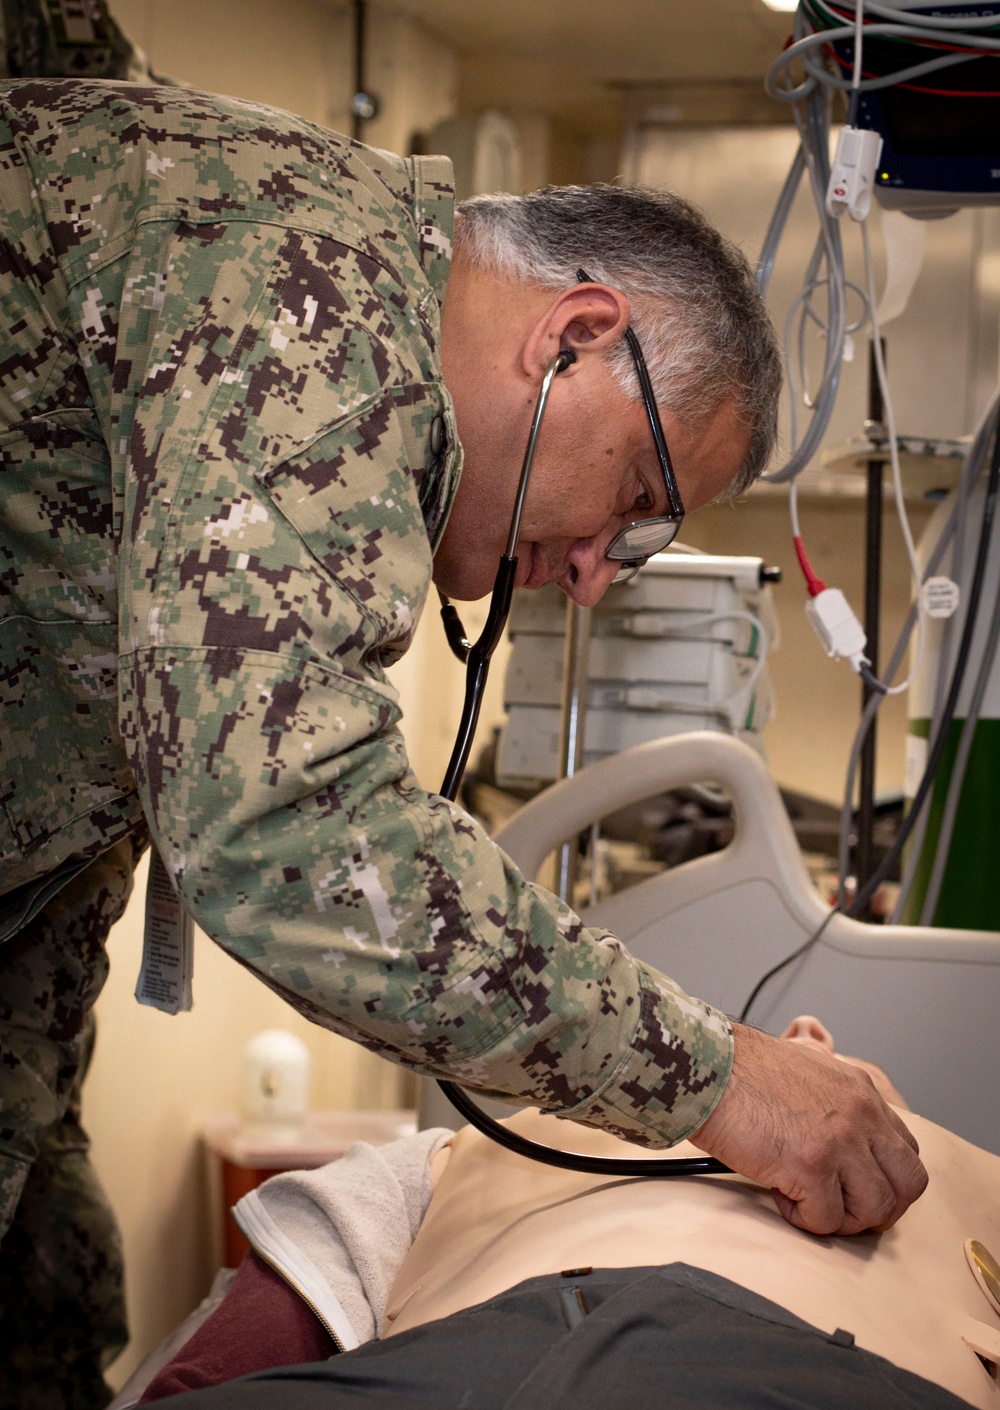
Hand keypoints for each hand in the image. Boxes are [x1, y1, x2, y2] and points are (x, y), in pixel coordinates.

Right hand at [689, 1022, 927, 1235]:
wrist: (708, 1067)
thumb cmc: (742, 1070)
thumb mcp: (808, 1068)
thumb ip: (836, 1101)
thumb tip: (841, 1139)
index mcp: (862, 1091)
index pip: (906, 1150)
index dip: (886, 1180)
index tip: (857, 1188)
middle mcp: (862, 1114)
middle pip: (908, 1185)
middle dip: (879, 1208)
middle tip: (843, 1209)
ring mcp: (840, 1141)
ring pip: (876, 1209)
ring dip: (842, 1218)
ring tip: (806, 1200)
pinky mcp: (811, 1166)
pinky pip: (827, 1220)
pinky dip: (803, 1218)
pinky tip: (779, 1193)